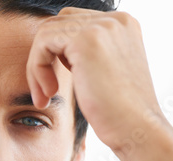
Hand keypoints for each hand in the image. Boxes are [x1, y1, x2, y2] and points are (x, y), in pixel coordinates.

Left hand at [27, 7, 163, 150]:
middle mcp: (115, 19)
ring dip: (37, 67)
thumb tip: (56, 51)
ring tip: (45, 97)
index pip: (71, 24)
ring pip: (46, 34)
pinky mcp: (85, 40)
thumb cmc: (118, 112)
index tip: (53, 87)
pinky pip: (42, 43)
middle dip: (43, 59)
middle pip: (57, 25)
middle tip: (45, 93)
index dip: (55, 54)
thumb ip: (85, 55)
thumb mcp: (103, 73)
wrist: (135, 128)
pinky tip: (49, 93)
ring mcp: (101, 26)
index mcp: (121, 25)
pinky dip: (37, 68)